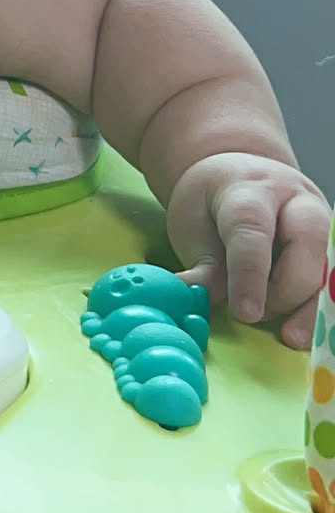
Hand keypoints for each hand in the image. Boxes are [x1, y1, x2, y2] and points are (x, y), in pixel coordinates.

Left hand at [165, 153, 331, 347]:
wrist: (240, 176)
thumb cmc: (214, 202)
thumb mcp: (193, 223)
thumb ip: (204, 267)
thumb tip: (195, 300)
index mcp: (251, 190)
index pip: (253, 232)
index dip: (249, 276)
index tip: (245, 313)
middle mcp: (296, 201)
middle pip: (307, 243)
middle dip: (286, 290)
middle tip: (256, 315)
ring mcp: (322, 222)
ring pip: (331, 263)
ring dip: (313, 305)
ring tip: (291, 336)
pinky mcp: (331, 247)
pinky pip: (334, 278)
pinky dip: (322, 306)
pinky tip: (307, 328)